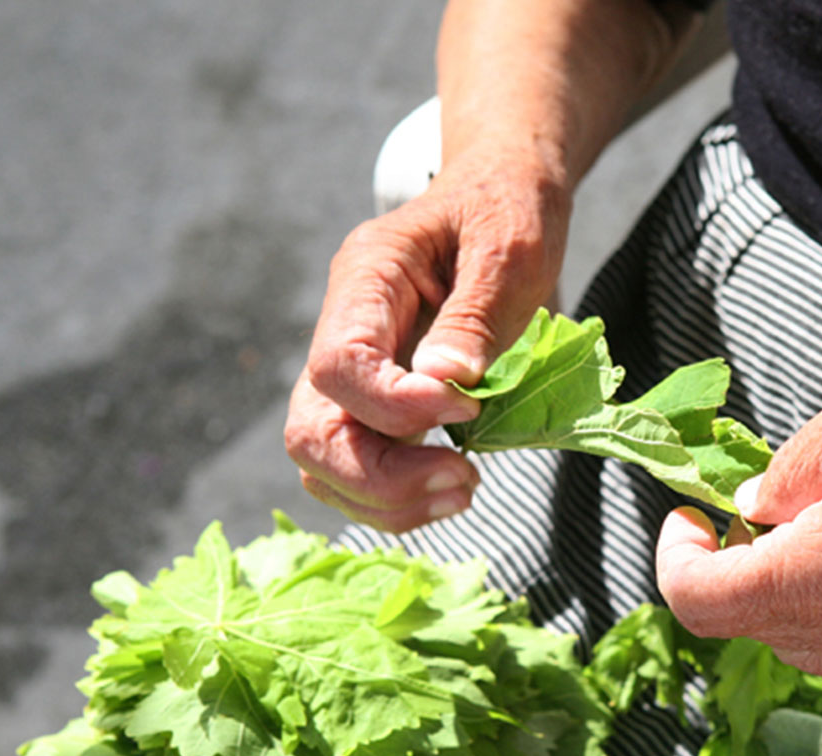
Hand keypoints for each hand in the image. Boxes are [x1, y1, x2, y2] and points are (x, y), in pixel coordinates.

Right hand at [284, 149, 569, 531]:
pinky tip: (453, 487)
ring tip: (465, 488)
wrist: (504, 190)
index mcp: (366, 276)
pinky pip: (358, 470)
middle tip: (466, 479)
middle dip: (381, 477)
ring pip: (326, 463)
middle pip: (312, 431)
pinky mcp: (377, 401)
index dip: (395, 406)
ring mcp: (355, 370)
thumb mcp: (510, 247)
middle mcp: (343, 327)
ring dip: (388, 499)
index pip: (338, 365)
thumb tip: (446, 383)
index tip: (467, 410)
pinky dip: (398, 499)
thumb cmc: (509, 207)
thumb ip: (474, 315)